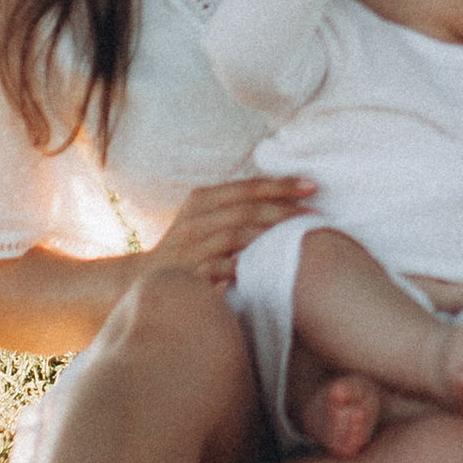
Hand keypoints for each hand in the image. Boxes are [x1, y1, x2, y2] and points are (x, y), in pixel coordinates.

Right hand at [147, 174, 314, 288]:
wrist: (145, 277)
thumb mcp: (205, 216)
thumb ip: (236, 205)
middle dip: (284, 209)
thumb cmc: (189, 245)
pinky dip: (248, 266)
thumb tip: (285, 195)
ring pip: (237, 235)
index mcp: (202, 199)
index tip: (312, 185)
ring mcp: (192, 246)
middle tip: (316, 213)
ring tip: (301, 238)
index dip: (280, 185)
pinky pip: (225, 268)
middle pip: (246, 209)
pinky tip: (272, 267)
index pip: (246, 187)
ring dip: (272, 235)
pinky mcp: (191, 273)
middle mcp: (195, 219)